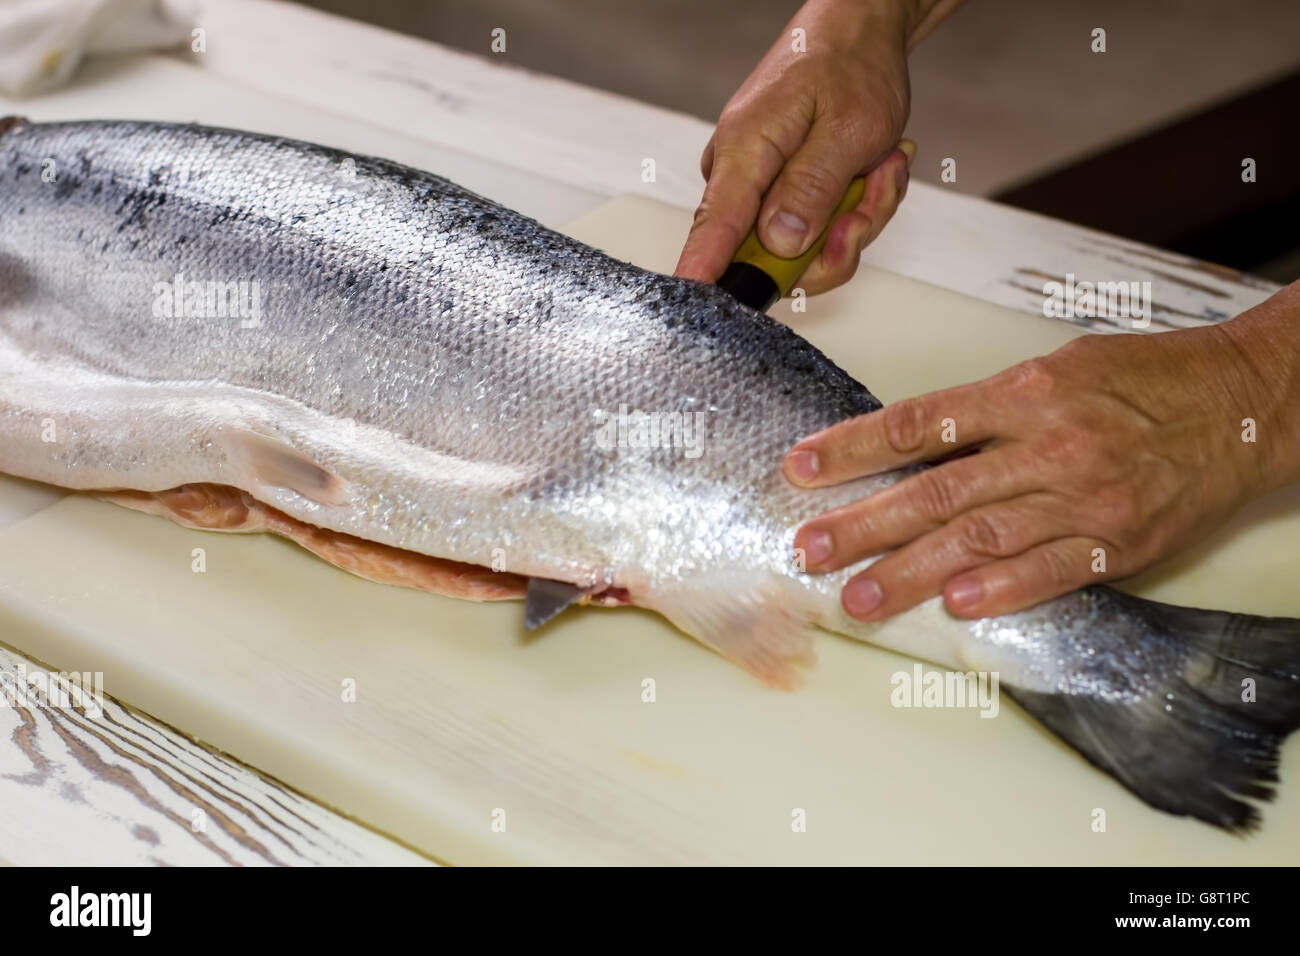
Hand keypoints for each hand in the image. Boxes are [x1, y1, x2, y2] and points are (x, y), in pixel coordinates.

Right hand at [675, 0, 933, 294]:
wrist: (859, 31)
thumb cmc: (851, 65)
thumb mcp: (849, 129)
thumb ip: (812, 190)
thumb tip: (779, 244)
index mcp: (744, 152)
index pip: (713, 230)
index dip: (706, 275)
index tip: (699, 310)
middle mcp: (740, 173)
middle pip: (773, 255)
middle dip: (839, 238)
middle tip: (877, 189)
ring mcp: (759, 185)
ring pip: (804, 247)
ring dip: (857, 217)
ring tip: (882, 167)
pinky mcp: (778, 191)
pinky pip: (815, 229)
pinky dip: (854, 207)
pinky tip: (872, 169)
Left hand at [785, 283, 1299, 619]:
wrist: (1240, 403)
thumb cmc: (1142, 379)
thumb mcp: (1056, 368)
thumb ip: (988, 409)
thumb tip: (910, 445)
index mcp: (1024, 392)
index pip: (917, 424)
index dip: (852, 448)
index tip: (801, 469)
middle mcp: (1047, 444)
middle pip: (937, 490)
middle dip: (864, 524)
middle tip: (809, 549)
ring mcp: (1084, 497)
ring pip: (981, 539)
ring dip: (912, 572)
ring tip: (859, 596)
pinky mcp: (1119, 542)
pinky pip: (1051, 572)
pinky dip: (1002, 591)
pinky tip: (955, 607)